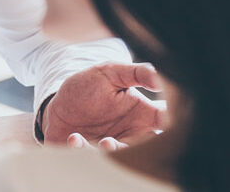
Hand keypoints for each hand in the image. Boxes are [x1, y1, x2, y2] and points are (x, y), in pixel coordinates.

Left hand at [42, 63, 167, 147]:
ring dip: (115, 152)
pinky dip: (82, 149)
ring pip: (122, 156)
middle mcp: (132, 134)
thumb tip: (159, 76)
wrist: (57, 102)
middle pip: (150, 147)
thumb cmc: (88, 86)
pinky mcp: (89, 153)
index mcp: (144, 115)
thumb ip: (136, 73)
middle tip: (130, 137)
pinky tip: (74, 137)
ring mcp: (112, 146)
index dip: (173, 121)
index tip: (165, 119)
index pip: (168, 120)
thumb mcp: (110, 72)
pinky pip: (90, 158)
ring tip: (104, 142)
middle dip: (144, 148)